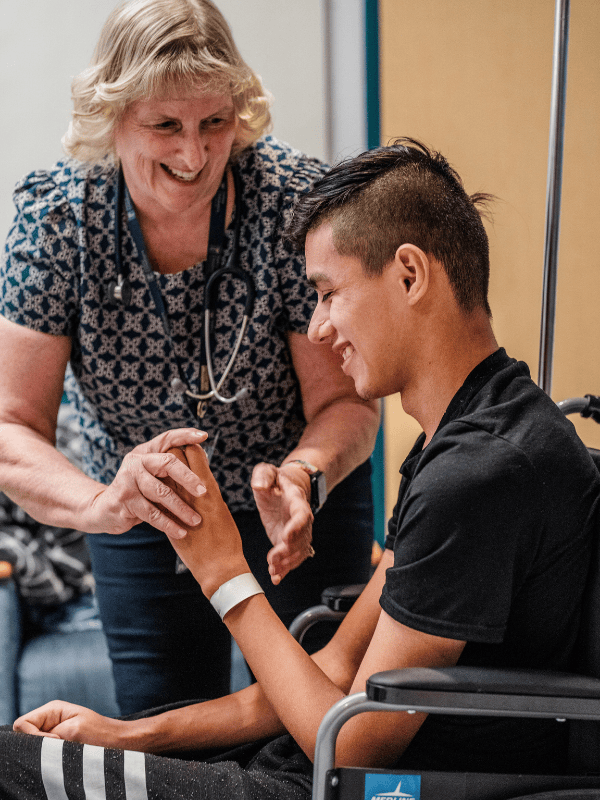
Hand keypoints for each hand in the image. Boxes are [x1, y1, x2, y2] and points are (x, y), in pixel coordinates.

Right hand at [13, 701, 126, 747]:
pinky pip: (43, 753)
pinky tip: (64, 759)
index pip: (22, 723)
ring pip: (33, 746)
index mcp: (52, 709)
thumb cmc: (100, 734)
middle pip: (24, 734)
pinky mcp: (57, 744)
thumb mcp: (72, 731)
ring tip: (63, 754)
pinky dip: (50, 758)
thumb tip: (30, 742)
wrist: (119, 742)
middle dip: (37, 746)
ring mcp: (53, 732)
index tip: (54, 742)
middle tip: (59, 750)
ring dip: (45, 753)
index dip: (32, 736)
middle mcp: (49, 719)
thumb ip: (48, 736)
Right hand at [86, 428, 208, 538]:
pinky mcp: (124, 501)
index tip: (204, 435)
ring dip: (181, 509)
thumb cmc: (138, 492)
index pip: (167, 438)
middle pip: (166, 463)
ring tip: (196, 520)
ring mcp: (127, 480)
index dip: (185, 435)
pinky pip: (152, 514)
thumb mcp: (151, 476)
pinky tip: (181, 532)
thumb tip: (204, 459)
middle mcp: (135, 462)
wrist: (105, 510)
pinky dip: (168, 524)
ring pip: (161, 493)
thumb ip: (170, 468)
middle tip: (204, 492)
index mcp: (145, 452)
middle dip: (188, 477)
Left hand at [163, 444, 248, 596]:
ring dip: (162, 473)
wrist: (218, 567)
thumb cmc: (226, 537)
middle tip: (173, 457)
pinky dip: (158, 492)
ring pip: (162, 476)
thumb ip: (209, 491)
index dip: (190, 446)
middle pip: (173, 459)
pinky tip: (159, 494)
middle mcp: (190, 493)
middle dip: (171, 454)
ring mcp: (176, 506)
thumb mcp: (220, 507)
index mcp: (208, 488)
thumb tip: (201, 479)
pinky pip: (158, 498)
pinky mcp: (168, 520)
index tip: (189, 446)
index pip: (193, 453)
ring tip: (164, 473)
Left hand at [251, 462, 314, 584]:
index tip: (286, 537)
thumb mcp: (266, 472)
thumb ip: (263, 475)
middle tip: (273, 559)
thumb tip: (259, 485)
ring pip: (299, 551)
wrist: (285, 489)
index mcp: (296, 501)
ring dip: (287, 563)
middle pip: (301, 538)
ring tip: (274, 571)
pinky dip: (285, 569)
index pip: (301, 515)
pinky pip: (293, 558)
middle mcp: (301, 519)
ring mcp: (298, 532)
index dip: (296, 527)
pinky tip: (276, 578)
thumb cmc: (275, 480)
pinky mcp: (290, 542)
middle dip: (288, 551)